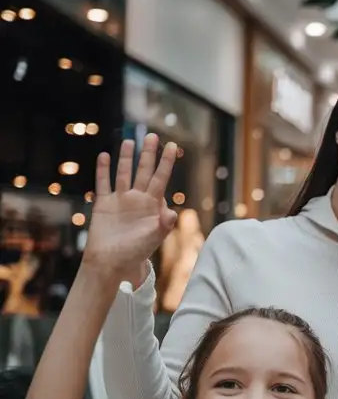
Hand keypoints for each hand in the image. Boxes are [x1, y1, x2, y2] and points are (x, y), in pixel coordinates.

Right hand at [83, 135, 178, 282]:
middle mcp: (138, 199)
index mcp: (152, 205)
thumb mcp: (154, 238)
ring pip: (124, 173)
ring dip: (126, 158)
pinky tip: (105, 156)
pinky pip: (103, 184)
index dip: (166, 162)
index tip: (172, 146)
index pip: (161, 178)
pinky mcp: (104, 204)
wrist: (111, 262)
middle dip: (148, 154)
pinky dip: (103, 170)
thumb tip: (173, 213)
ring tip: (129, 141)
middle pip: (144, 171)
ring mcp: (121, 200)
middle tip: (153, 136)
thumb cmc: (135, 252)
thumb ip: (164, 224)